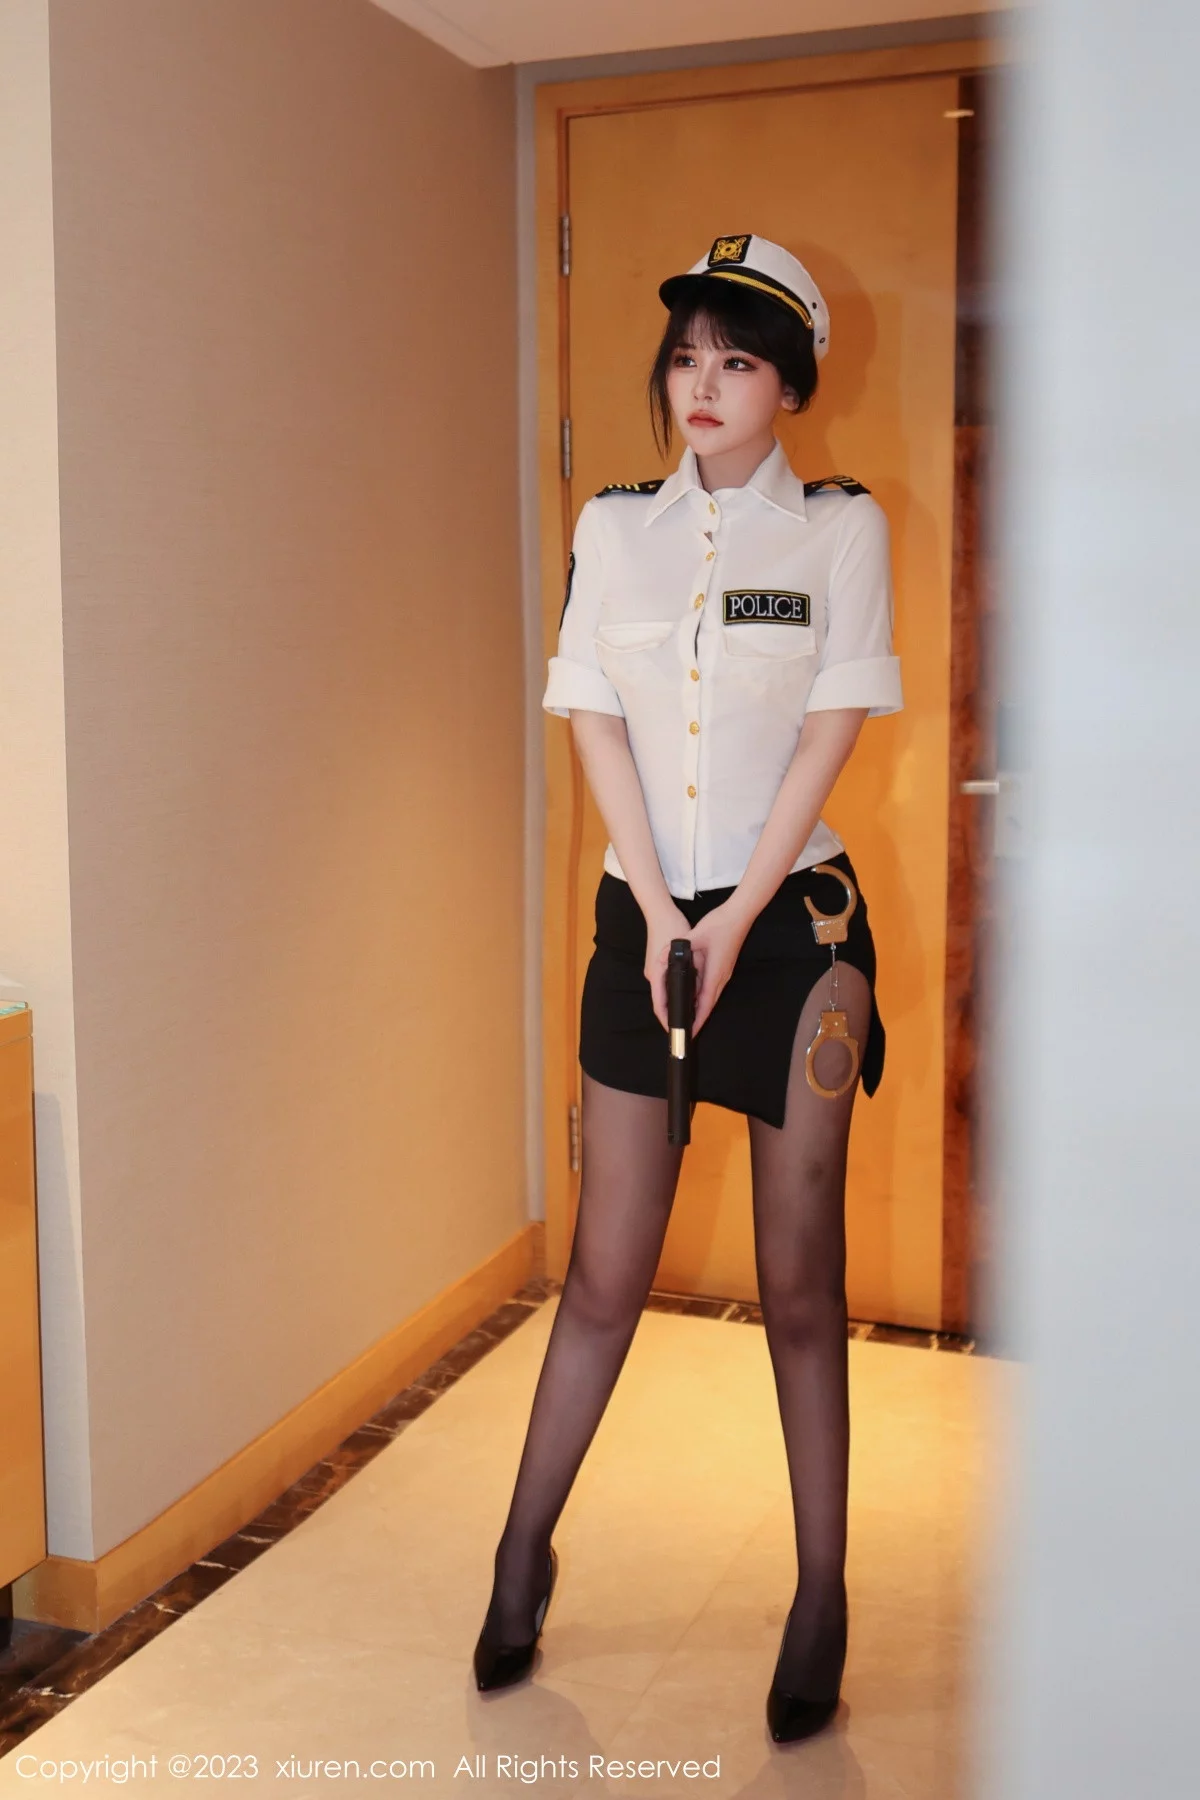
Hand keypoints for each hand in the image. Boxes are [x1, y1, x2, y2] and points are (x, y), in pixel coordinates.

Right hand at [644, 903, 693, 1031]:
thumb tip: (689, 979)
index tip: (677, 1033)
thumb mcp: (682, 943)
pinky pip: (668, 984)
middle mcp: (653, 973)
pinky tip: (688, 997)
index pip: (660, 1003)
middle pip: (663, 1001)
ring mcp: (655, 969)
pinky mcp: (658, 965)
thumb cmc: (669, 925)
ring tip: (690, 1019)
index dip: (668, 1020)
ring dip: (677, 1005)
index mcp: (656, 971)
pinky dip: (677, 993)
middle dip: (675, 1016)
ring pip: (666, 993)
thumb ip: (685, 962)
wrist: (658, 909)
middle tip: (687, 1030)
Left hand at [685, 902, 751, 1034]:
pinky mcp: (724, 967)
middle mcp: (721, 977)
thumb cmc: (719, 925)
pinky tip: (694, 997)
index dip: (697, 1020)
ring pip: (710, 996)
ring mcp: (724, 973)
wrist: (739, 915)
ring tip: (686, 1018)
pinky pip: (712, 987)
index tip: (689, 1033)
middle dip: (697, 1018)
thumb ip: (679, 949)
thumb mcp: (695, 936)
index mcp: (715, 973)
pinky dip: (702, 996)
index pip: (705, 1004)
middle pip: (708, 1004)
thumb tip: (664, 957)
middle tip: (684, 1030)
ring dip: (700, 1008)